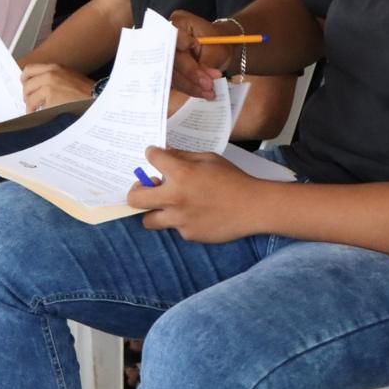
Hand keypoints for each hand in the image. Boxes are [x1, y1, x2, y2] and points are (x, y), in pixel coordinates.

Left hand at [20, 63, 93, 112]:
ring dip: (30, 106)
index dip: (24, 80)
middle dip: (27, 95)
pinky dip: (35, 114)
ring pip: (28, 97)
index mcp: (54, 68)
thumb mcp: (69, 77)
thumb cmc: (87, 92)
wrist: (97, 98)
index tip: (25, 86)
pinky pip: (34, 108)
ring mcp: (49, 86)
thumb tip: (40, 86)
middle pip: (26, 84)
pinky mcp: (50, 99)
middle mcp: (50, 74)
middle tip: (31, 102)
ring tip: (35, 111)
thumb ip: (54, 78)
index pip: (29, 70)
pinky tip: (41, 116)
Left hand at [128, 147, 261, 242]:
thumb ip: (184, 157)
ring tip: (167, 204)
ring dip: (154, 210)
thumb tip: (166, 155)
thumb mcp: (209, 158)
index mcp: (181, 174)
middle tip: (145, 186)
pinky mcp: (188, 234)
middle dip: (136, 189)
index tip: (153, 156)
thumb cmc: (233, 179)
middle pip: (135, 198)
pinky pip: (174, 227)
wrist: (253, 208)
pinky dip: (179, 220)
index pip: (152, 158)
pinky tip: (196, 214)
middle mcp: (175, 198)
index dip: (151, 154)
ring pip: (149, 220)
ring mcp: (180, 220)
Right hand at [170, 10, 231, 99]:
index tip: (203, 72)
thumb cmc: (219, 41)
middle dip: (191, 75)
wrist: (220, 46)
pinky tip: (202, 92)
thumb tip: (202, 80)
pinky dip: (190, 88)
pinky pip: (176, 80)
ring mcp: (167, 52)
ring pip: (173, 73)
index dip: (186, 59)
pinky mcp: (169, 66)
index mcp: (179, 23)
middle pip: (173, 59)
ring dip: (191, 85)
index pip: (175, 41)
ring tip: (209, 92)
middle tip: (208, 86)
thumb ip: (207, 63)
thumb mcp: (217, 49)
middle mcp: (167, 36)